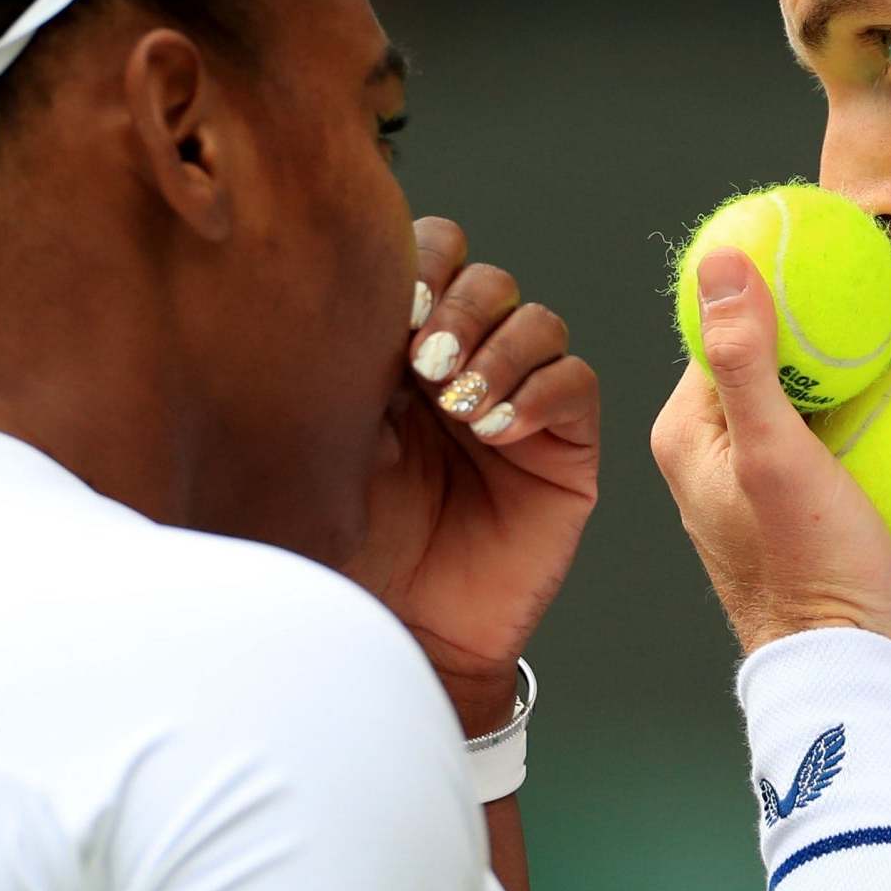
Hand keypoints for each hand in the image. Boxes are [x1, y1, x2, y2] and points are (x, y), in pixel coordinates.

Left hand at [345, 218, 599, 732]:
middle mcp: (466, 362)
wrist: (396, 634)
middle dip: (459, 306)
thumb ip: (331, 367)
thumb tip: (315, 290)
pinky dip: (541, 392)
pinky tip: (497, 430)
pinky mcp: (564, 446)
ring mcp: (519, 400)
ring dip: (499, 350)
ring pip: (537, 321)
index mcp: (403, 345)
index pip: (431, 256)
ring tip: (458, 406)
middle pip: (487, 278)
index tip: (394, 309)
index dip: (421, 263)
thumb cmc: (344, 548)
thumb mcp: (319, 445)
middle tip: (423, 361)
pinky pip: (575, 384)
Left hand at [651, 247, 890, 657]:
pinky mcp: (809, 497)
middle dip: (830, 292)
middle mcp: (717, 445)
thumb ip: (746, 358)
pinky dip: (878, 393)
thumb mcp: (774, 454)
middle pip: (776, 344)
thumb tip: (721, 260)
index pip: (728, 317)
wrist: (851, 674)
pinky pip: (843, 423)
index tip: (840, 222)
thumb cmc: (808, 571)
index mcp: (688, 427)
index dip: (781, 263)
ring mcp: (764, 473)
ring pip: (814, 381)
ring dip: (861, 338)